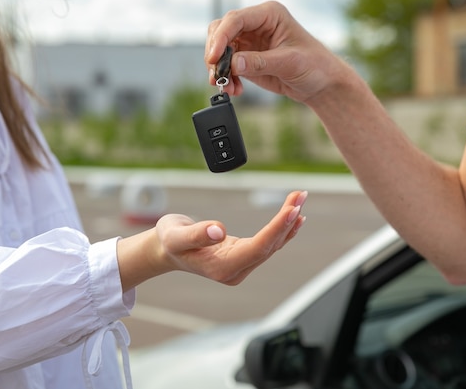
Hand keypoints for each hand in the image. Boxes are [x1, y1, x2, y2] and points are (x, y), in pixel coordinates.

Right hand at [117, 190, 306, 289]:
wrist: (165, 250)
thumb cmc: (169, 241)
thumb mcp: (176, 236)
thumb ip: (196, 234)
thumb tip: (219, 231)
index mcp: (222, 268)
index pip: (258, 248)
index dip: (277, 228)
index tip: (292, 209)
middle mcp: (236, 270)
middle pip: (269, 245)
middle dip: (287, 219)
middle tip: (300, 195)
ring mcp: (240, 266)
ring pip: (272, 244)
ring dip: (287, 222)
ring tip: (300, 199)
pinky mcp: (243, 258)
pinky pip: (268, 245)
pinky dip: (282, 230)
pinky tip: (295, 219)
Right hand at [205, 1, 349, 103]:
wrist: (321, 84)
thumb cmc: (314, 65)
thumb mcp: (288, 62)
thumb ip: (259, 62)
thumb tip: (233, 63)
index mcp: (269, 15)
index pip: (235, 20)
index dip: (221, 38)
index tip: (214, 58)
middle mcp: (256, 25)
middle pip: (221, 31)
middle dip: (215, 53)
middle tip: (217, 74)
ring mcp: (250, 42)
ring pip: (220, 49)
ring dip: (218, 68)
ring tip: (227, 86)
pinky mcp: (247, 59)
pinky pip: (226, 65)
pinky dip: (225, 78)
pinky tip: (234, 88)